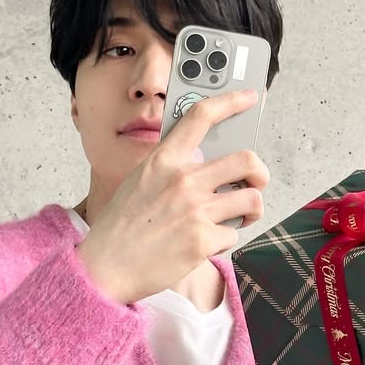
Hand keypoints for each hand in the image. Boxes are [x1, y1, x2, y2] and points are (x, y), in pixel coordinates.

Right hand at [77, 87, 269, 305]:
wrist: (105, 266)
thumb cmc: (121, 227)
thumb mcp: (139, 181)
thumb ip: (170, 168)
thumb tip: (206, 163)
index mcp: (163, 160)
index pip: (201, 116)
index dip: (231, 102)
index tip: (249, 98)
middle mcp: (183, 180)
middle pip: (246, 160)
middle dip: (259, 173)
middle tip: (255, 183)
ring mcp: (195, 210)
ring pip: (251, 199)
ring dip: (250, 210)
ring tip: (238, 217)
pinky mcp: (203, 240)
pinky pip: (233, 234)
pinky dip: (224, 240)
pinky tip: (206, 243)